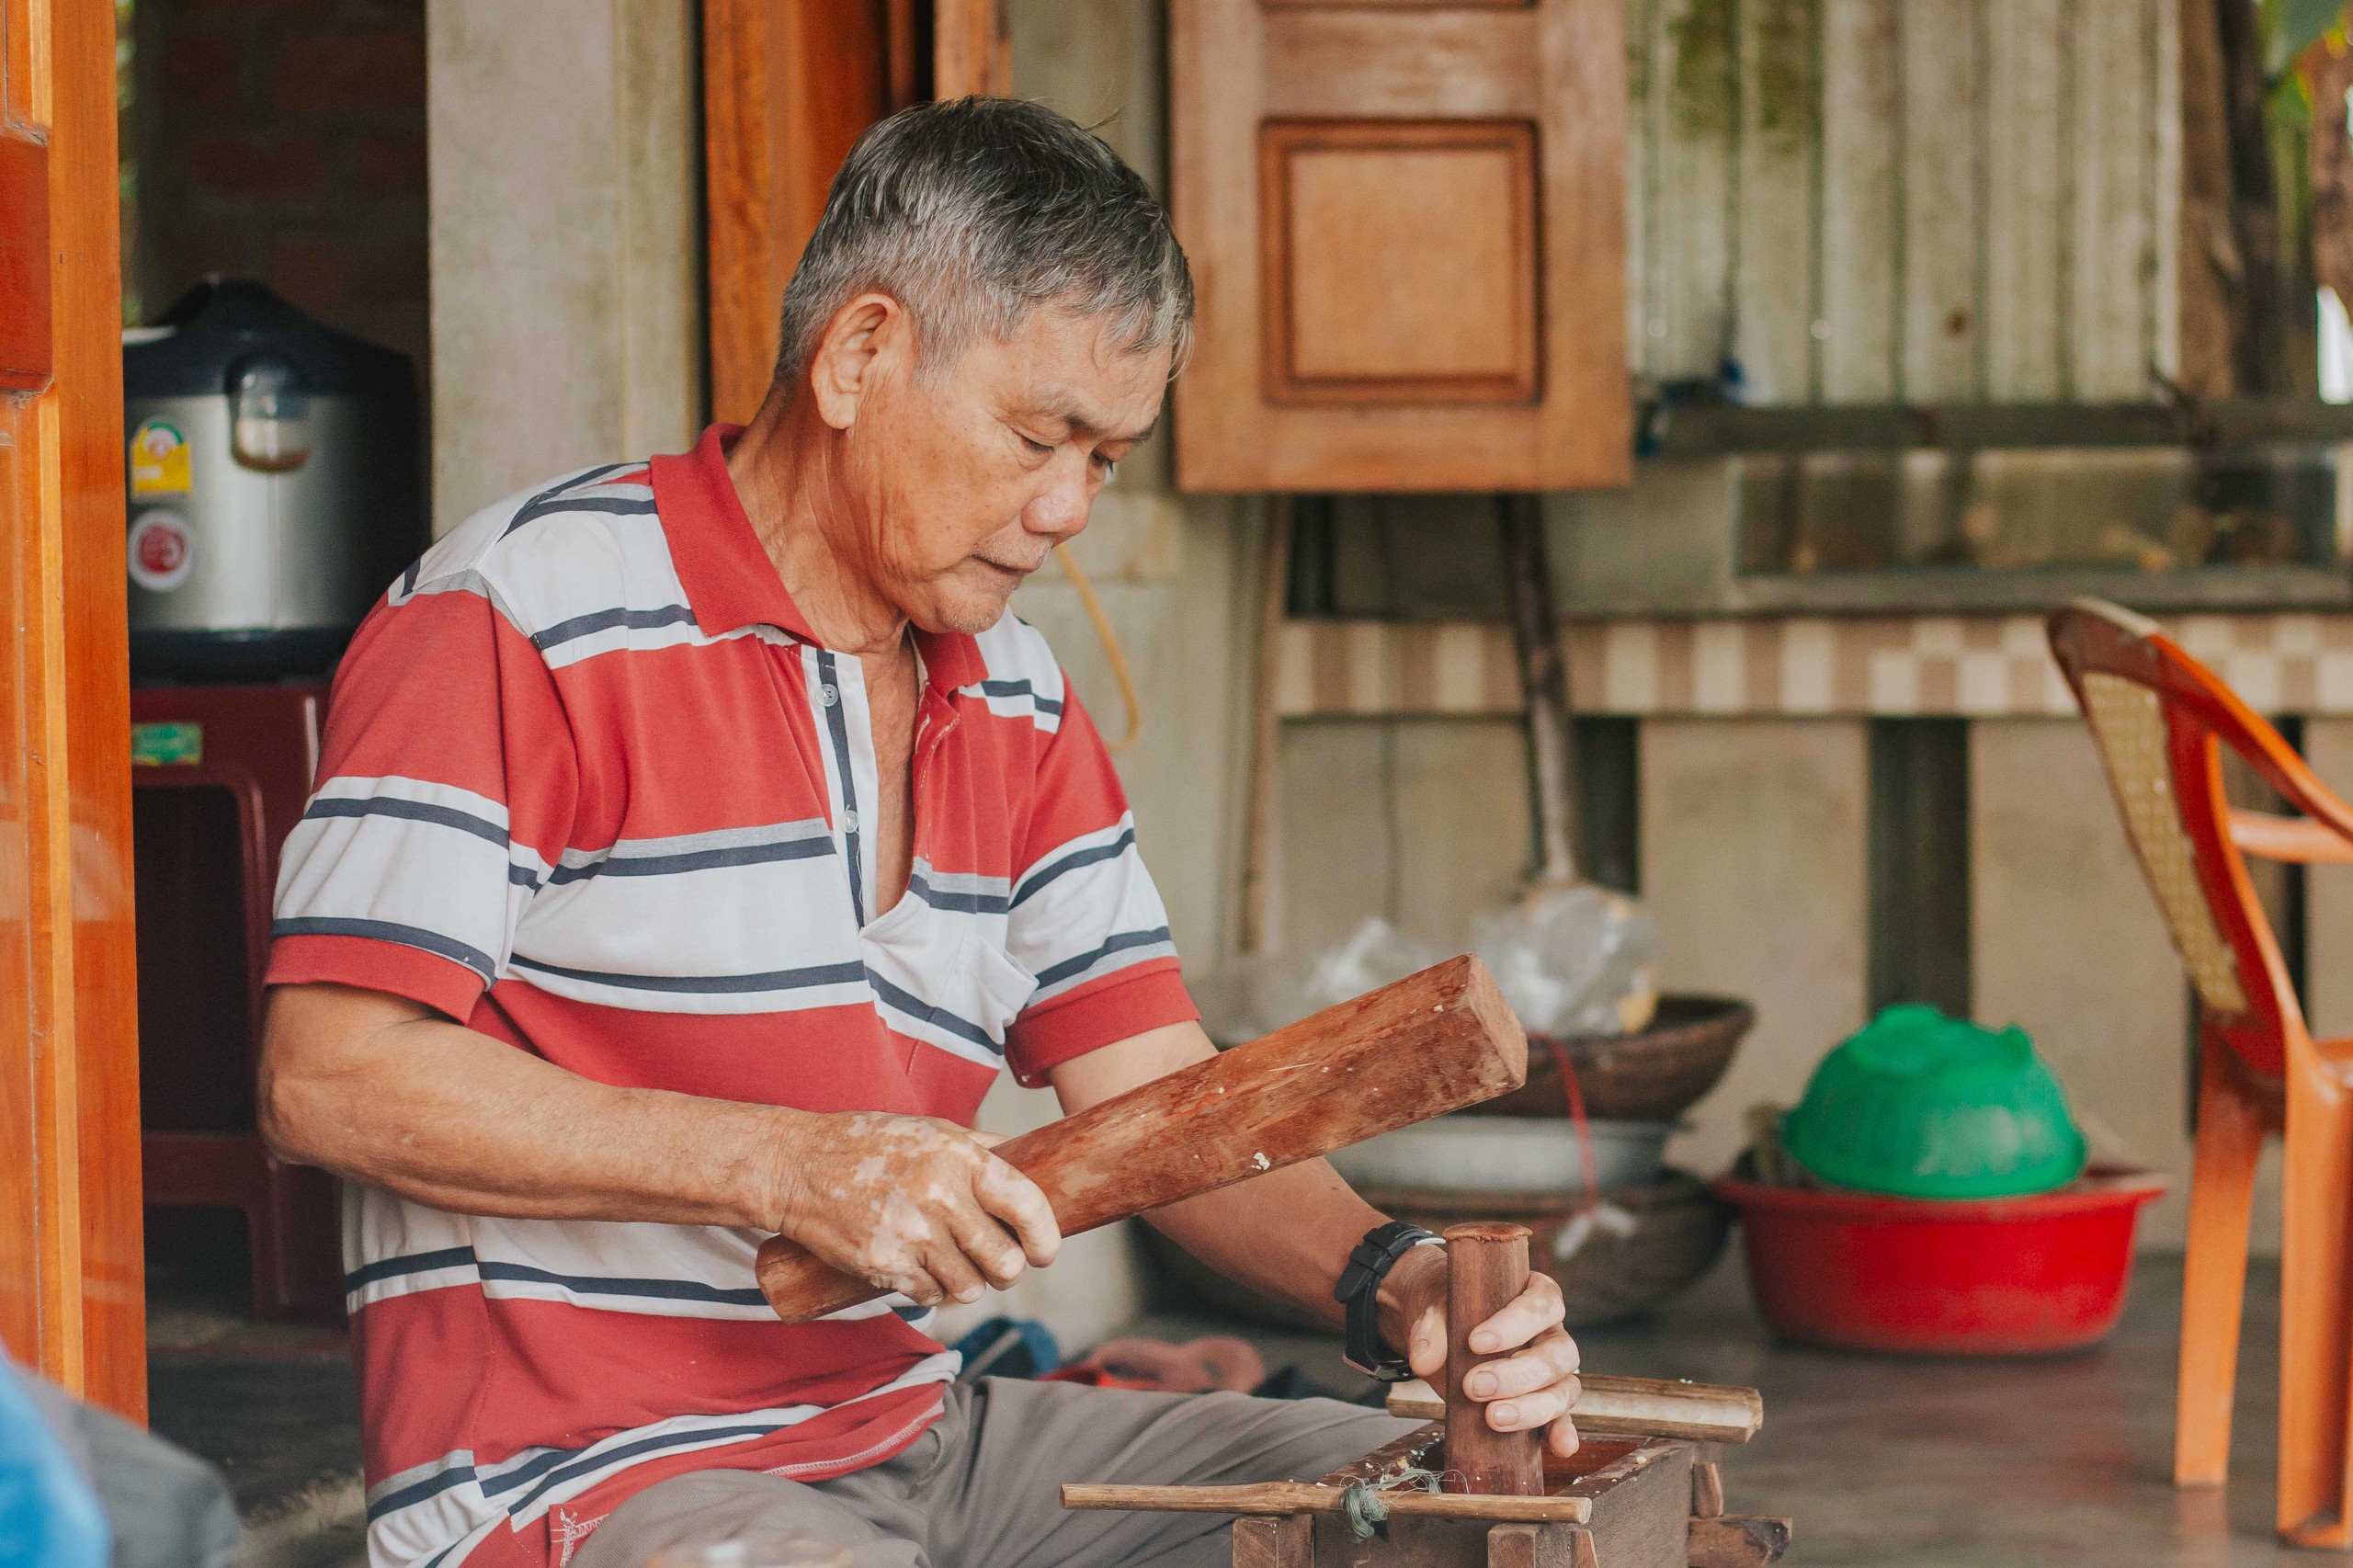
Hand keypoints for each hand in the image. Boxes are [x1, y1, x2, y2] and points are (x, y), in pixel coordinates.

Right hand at [763, 1111, 1060, 1307]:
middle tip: (997, 1263)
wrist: (797, 1167)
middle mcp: (939, 1196)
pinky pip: (930, 1296)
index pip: (1027, 1205)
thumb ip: (983, 1148)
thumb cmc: (867, 1144)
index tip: (1045, 1251)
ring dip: (968, 1284)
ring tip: (953, 1263)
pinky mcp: (883, 1264)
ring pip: (969, 1288)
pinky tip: (920, 1267)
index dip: (1046, 1237)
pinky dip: (932, 1290)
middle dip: (1007, 1270)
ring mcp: (910, 1234)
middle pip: (1004, 1262)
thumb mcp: (932, 1129)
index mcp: (959, 1157)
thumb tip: (1032, 1160)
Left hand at [1377, 1242, 1581, 1456]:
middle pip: (1557, 1354)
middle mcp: (1551, 1333)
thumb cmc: (1447, 1307)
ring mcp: (1552, 1371)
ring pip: (1563, 1389)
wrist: (1438, 1328)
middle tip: (1474, 1386)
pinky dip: (1562, 1433)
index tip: (1475, 1342)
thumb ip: (1430, 1328)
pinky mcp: (1543, 1403)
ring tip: (1493, 1418)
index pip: (1540, 1305)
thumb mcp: (1434, 1306)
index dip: (1515, 1324)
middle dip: (1516, 1375)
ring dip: (1532, 1407)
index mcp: (1534, 1294)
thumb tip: (1424, 1361)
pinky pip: (1561, 1419)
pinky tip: (1559, 1446)